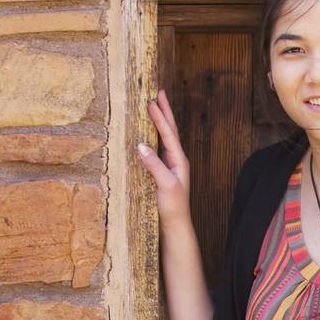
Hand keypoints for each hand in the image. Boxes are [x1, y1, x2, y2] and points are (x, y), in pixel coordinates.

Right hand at [136, 88, 191, 230]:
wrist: (175, 226)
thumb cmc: (172, 207)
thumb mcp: (164, 185)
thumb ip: (154, 165)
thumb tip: (141, 146)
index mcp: (179, 161)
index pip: (169, 133)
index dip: (160, 117)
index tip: (152, 100)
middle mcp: (176, 160)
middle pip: (170, 130)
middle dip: (164, 111)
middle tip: (158, 93)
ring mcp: (170, 166)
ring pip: (164, 138)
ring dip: (159, 121)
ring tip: (154, 106)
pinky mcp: (162, 173)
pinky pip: (158, 148)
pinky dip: (153, 136)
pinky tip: (146, 134)